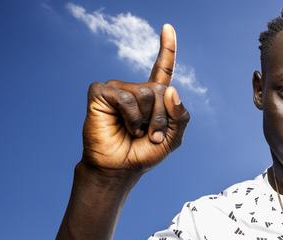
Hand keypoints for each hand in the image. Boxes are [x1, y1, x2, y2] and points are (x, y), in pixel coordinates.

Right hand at [81, 24, 189, 172]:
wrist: (120, 168)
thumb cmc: (143, 154)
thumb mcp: (173, 138)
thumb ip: (180, 115)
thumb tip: (171, 89)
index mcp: (153, 97)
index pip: (162, 68)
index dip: (167, 48)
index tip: (168, 27)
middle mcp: (136, 89)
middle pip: (162, 90)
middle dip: (162, 118)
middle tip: (152, 136)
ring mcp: (118, 89)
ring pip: (145, 93)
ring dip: (146, 120)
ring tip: (136, 132)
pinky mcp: (101, 93)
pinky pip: (125, 97)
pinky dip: (130, 116)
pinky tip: (123, 126)